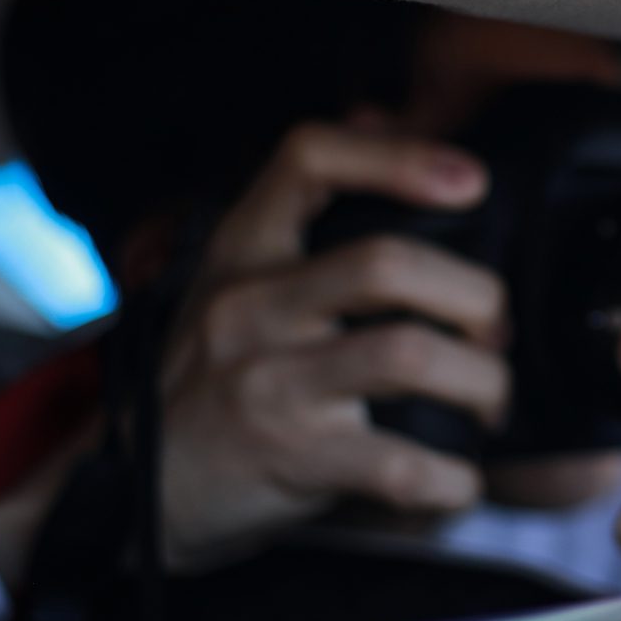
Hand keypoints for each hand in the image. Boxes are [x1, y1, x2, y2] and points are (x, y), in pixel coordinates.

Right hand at [153, 121, 509, 569]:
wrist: (124, 495)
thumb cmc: (206, 385)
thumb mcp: (235, 289)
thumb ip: (305, 226)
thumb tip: (385, 125)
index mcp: (244, 251)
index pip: (309, 160)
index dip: (398, 158)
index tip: (471, 182)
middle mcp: (251, 306)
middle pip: (388, 264)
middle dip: (476, 296)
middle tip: (497, 331)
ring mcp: (268, 380)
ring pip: (408, 354)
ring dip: (481, 382)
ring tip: (490, 403)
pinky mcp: (288, 457)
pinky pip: (401, 464)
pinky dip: (452, 478)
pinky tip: (457, 479)